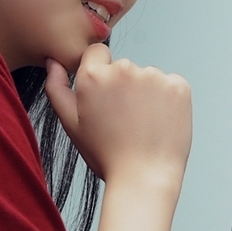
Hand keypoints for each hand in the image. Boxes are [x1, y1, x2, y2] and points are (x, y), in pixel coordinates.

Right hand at [44, 45, 191, 185]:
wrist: (144, 177)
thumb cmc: (106, 155)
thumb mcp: (71, 123)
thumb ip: (56, 87)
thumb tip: (53, 61)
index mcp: (94, 76)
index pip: (97, 53)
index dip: (101, 75)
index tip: (106, 97)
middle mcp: (124, 69)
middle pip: (123, 67)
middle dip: (123, 86)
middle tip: (124, 120)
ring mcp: (154, 76)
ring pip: (148, 76)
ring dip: (146, 93)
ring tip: (143, 125)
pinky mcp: (178, 86)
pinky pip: (171, 84)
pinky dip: (168, 99)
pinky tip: (160, 122)